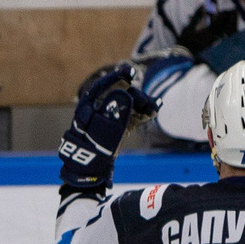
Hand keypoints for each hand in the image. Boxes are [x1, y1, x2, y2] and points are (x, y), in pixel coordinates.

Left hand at [58, 61, 145, 194]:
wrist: (90, 170)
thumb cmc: (90, 150)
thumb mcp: (100, 130)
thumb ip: (113, 112)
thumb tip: (125, 94)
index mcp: (90, 105)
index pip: (104, 85)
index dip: (118, 77)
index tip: (131, 73)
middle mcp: (102, 107)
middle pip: (122, 94)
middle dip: (137, 97)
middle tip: (148, 104)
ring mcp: (113, 115)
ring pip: (131, 103)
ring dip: (144, 104)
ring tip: (154, 109)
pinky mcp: (122, 124)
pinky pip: (134, 115)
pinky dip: (144, 113)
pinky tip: (155, 110)